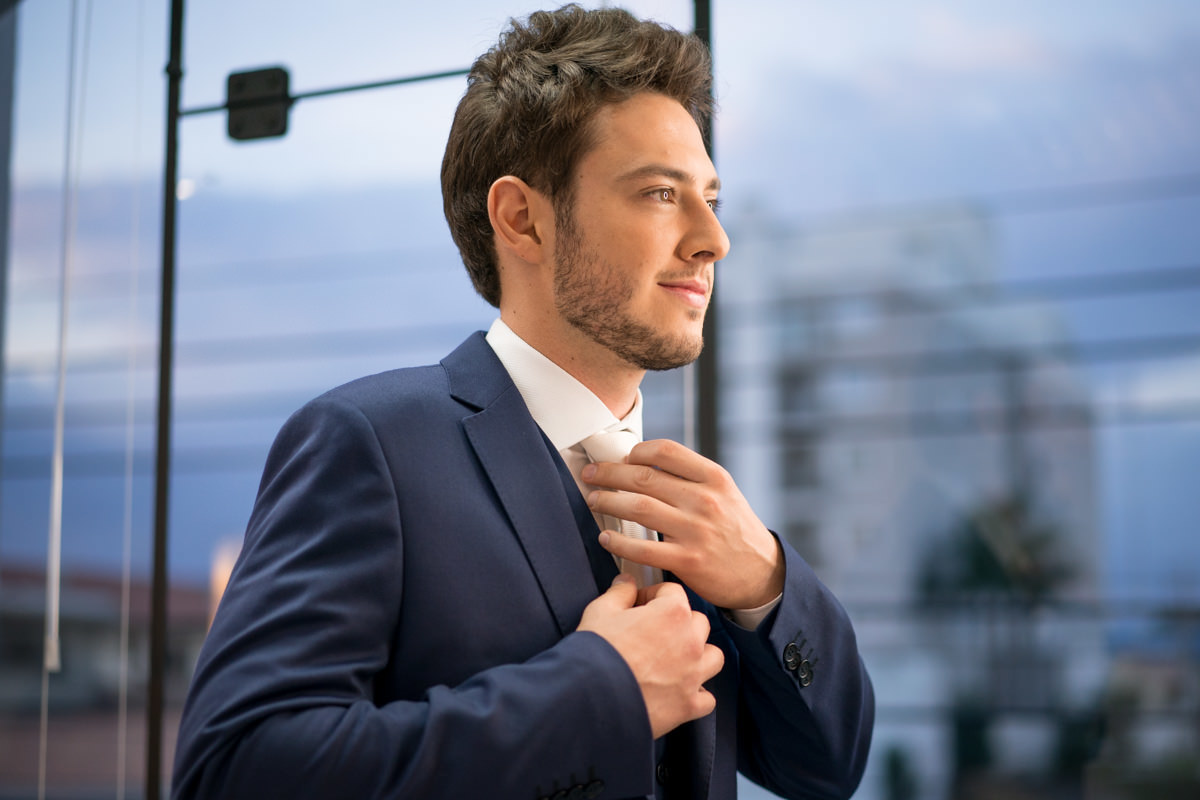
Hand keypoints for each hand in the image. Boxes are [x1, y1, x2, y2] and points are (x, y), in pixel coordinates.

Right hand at [577, 576, 723, 737]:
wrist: (593, 699)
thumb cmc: (597, 654)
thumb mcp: (600, 611)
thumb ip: (619, 592)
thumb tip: (626, 582)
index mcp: (672, 613)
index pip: (673, 591)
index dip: (653, 595)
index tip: (640, 604)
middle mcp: (690, 642)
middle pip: (698, 621)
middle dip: (679, 622)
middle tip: (655, 631)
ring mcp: (693, 675)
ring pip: (713, 657)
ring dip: (699, 655)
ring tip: (676, 659)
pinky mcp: (689, 705)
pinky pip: (707, 698)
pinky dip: (696, 694)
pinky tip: (678, 692)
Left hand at [582, 439, 783, 609]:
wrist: (761, 573)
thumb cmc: (734, 529)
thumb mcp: (724, 493)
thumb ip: (690, 478)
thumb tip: (643, 464)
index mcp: (714, 478)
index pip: (666, 451)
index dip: (637, 451)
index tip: (623, 457)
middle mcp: (705, 500)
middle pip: (644, 477)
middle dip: (610, 473)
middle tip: (592, 475)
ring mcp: (696, 531)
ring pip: (639, 508)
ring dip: (608, 501)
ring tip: (593, 500)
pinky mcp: (688, 561)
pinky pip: (642, 548)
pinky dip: (618, 542)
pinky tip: (605, 537)